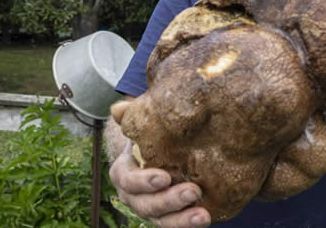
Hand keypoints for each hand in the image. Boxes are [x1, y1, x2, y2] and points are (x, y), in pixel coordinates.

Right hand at [109, 102, 210, 227]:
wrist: (161, 153)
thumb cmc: (150, 137)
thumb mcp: (142, 125)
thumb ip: (133, 117)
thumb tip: (119, 108)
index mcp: (124, 174)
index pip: (128, 181)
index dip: (144, 181)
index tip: (164, 176)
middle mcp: (135, 197)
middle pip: (146, 205)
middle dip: (169, 201)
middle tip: (193, 191)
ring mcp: (152, 210)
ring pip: (162, 221)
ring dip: (182, 220)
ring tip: (203, 215)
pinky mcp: (170, 216)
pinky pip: (177, 224)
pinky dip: (189, 224)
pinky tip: (206, 218)